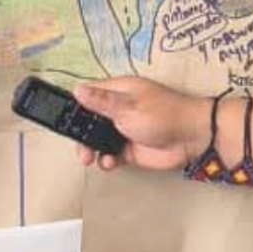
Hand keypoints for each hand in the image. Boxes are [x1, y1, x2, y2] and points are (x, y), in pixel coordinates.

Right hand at [70, 78, 206, 172]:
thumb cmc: (164, 114)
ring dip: (92, 150)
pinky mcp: (130, 150)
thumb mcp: (127, 106)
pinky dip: (107, 160)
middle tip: (79, 146)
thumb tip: (78, 89)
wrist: (191, 138)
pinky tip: (110, 162)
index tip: (61, 118)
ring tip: (90, 158)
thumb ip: (101, 101)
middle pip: (90, 121)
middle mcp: (119, 110)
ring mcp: (124, 130)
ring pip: (98, 141)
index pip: (89, 95)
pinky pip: (110, 155)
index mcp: (118, 92)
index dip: (75, 106)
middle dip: (81, 134)